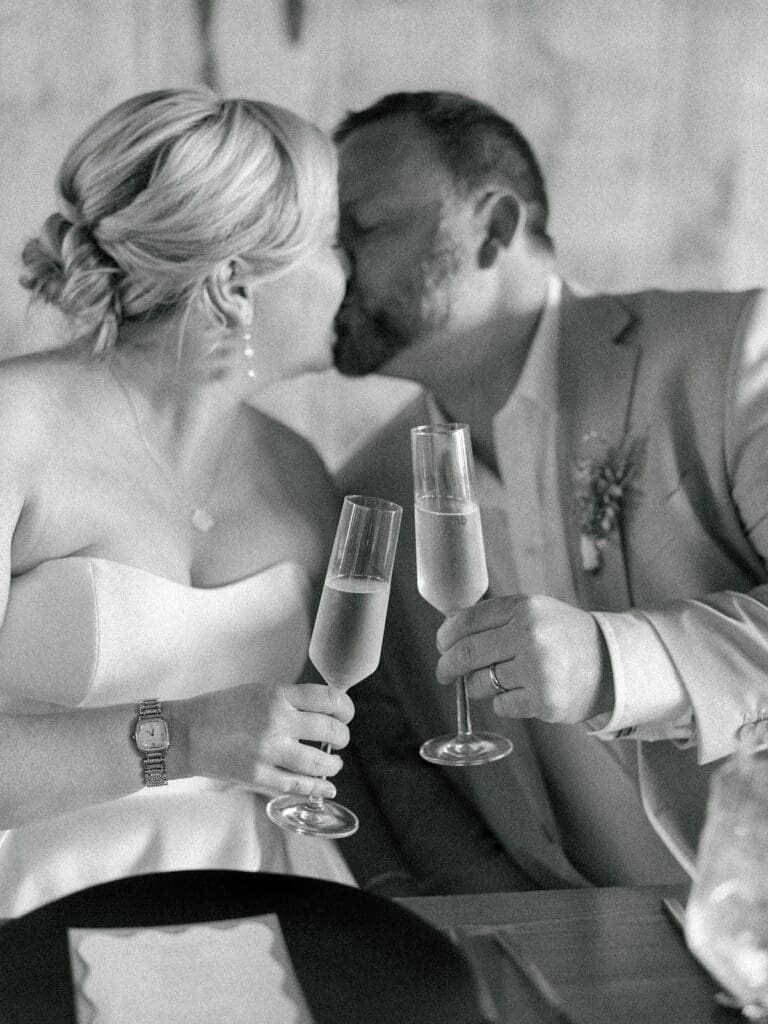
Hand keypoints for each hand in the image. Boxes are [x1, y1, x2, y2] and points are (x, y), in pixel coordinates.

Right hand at [171, 682, 353, 798]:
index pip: (328, 699)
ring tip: (333, 763)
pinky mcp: (259, 776)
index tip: (346, 713)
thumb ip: (289, 700)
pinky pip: (297, 786)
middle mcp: (277, 722)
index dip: (345, 708)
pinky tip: (327, 788)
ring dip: (333, 764)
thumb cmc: (220, 709)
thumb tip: (322, 709)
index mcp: (277, 696)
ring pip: (318, 762)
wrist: (186, 733)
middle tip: (340, 738)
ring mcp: (269, 752)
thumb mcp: (258, 692)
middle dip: (342, 736)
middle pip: (329, 730)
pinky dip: (317, 789)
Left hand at [435, 595, 613, 723]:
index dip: (446, 635)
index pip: (467, 620)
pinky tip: (519, 693)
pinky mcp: (543, 701)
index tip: (442, 644)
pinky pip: (501, 705)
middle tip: (444, 672)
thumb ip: (498, 617)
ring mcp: (537, 670)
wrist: (613, 663)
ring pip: (480, 683)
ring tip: (491, 681)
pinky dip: (503, 702)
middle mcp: (529, 636)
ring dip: (477, 685)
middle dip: (447, 665)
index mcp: (525, 609)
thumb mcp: (536, 612)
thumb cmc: (566, 637)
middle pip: (466, 653)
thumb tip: (451, 632)